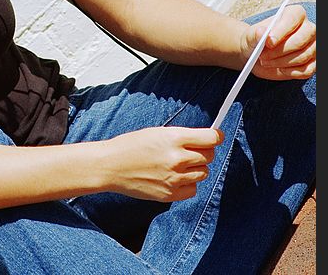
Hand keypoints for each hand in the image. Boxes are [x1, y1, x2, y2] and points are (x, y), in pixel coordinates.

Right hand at [102, 126, 223, 201]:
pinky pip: (193, 189)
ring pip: (204, 173)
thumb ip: (182, 137)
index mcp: (174, 138)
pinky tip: (174, 177)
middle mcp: (177, 158)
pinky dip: (188, 183)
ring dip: (196, 168)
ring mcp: (174, 178)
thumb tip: (207, 140)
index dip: (217, 136)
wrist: (111, 166)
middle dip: (204, 152)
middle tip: (191, 150)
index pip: (211, 139)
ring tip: (178, 164)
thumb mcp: (157, 132)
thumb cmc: (132, 145)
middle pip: (209, 156)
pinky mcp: (170, 194)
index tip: (216, 136)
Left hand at [239, 4, 315, 80]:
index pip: (293, 19)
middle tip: (263, 57)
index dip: (281, 31)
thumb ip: (255, 34)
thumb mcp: (250, 35)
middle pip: (301, 40)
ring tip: (266, 62)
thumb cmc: (256, 40)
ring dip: (282, 62)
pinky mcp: (313, 62)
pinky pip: (307, 70)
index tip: (268, 42)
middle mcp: (308, 28)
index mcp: (295, 14)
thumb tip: (261, 32)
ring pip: (303, 56)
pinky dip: (292, 72)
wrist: (257, 53)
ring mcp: (313, 46)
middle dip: (280, 51)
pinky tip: (280, 69)